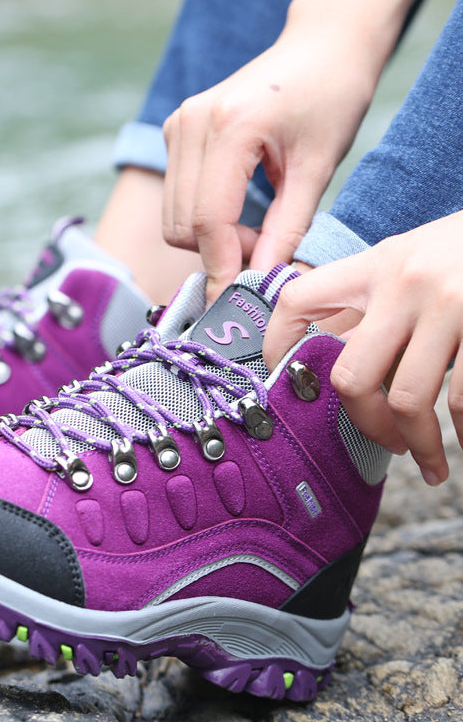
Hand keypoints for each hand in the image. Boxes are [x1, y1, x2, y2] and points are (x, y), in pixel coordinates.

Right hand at [162, 33, 373, 302]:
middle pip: (181, 224)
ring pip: (172, 216)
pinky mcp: (175, 131)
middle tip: (261, 249)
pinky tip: (235, 208)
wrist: (319, 46)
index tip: (236, 299)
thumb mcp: (317, 169)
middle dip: (217, 251)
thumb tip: (261, 282)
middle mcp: (191, 123)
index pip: (207, 219)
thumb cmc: (330, 97)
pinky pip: (175, 198)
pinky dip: (201, 218)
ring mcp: (177, 125)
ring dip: (208, 238)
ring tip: (252, 228)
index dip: (221, 265)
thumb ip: (286, 230)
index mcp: (229, 126)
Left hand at [264, 211, 462, 485]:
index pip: (298, 301)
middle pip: (351, 375)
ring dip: (419, 444)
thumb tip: (330, 356)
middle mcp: (404, 283)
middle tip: (387, 441)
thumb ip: (371, 302)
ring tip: (430, 462)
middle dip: (366, 423)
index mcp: (375, 265)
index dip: (277, 344)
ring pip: (406, 399)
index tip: (285, 381)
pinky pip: (461, 398)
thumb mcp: (412, 260)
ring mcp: (449, 304)